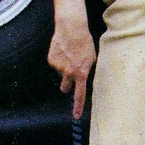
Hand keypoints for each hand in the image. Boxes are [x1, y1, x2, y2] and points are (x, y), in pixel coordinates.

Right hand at [48, 0, 96, 119]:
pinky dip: (59, 59)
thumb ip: (88, 70)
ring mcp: (58, 67)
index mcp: (82, 73)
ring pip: (61, 73)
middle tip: (69, 78)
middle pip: (66, 87)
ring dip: (64, 67)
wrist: (72, 28)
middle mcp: (69, 72)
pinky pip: (55, 64)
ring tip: (70, 53)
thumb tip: (84, 80)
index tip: (75, 116)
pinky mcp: (51, 61)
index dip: (77, 106)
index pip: (80, 94)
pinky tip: (63, 50)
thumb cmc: (85, 42)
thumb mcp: (92, 58)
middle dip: (66, 86)